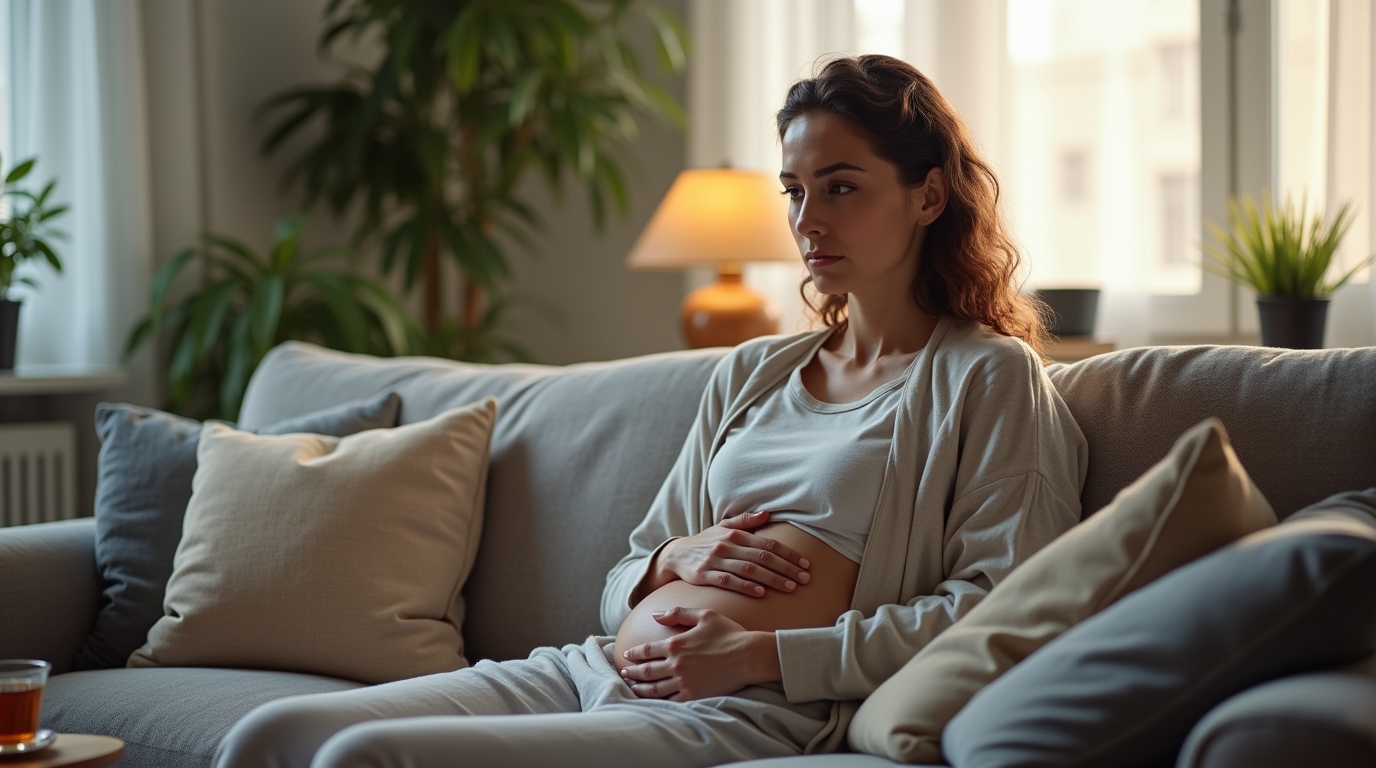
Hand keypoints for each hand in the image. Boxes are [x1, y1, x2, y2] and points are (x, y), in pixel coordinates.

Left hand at [620, 607, 779, 700]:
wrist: (749, 656)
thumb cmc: (729, 633)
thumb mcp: (704, 615)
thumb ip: (678, 613)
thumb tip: (655, 615)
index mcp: (676, 643)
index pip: (646, 651)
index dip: (633, 653)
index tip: (626, 655)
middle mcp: (676, 664)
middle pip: (646, 671)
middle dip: (632, 672)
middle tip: (624, 673)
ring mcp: (684, 681)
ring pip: (654, 688)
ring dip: (640, 688)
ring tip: (632, 687)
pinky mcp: (694, 695)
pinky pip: (671, 701)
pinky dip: (658, 702)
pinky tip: (653, 701)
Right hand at [650, 510, 811, 597]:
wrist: (676, 554)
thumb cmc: (705, 542)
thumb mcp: (723, 527)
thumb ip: (745, 521)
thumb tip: (767, 513)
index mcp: (735, 534)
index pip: (768, 544)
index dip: (789, 554)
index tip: (806, 564)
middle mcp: (727, 545)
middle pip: (762, 558)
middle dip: (787, 569)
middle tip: (805, 579)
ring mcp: (715, 560)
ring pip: (749, 570)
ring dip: (772, 579)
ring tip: (791, 588)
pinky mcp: (704, 575)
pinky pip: (728, 581)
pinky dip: (746, 586)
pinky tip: (761, 593)